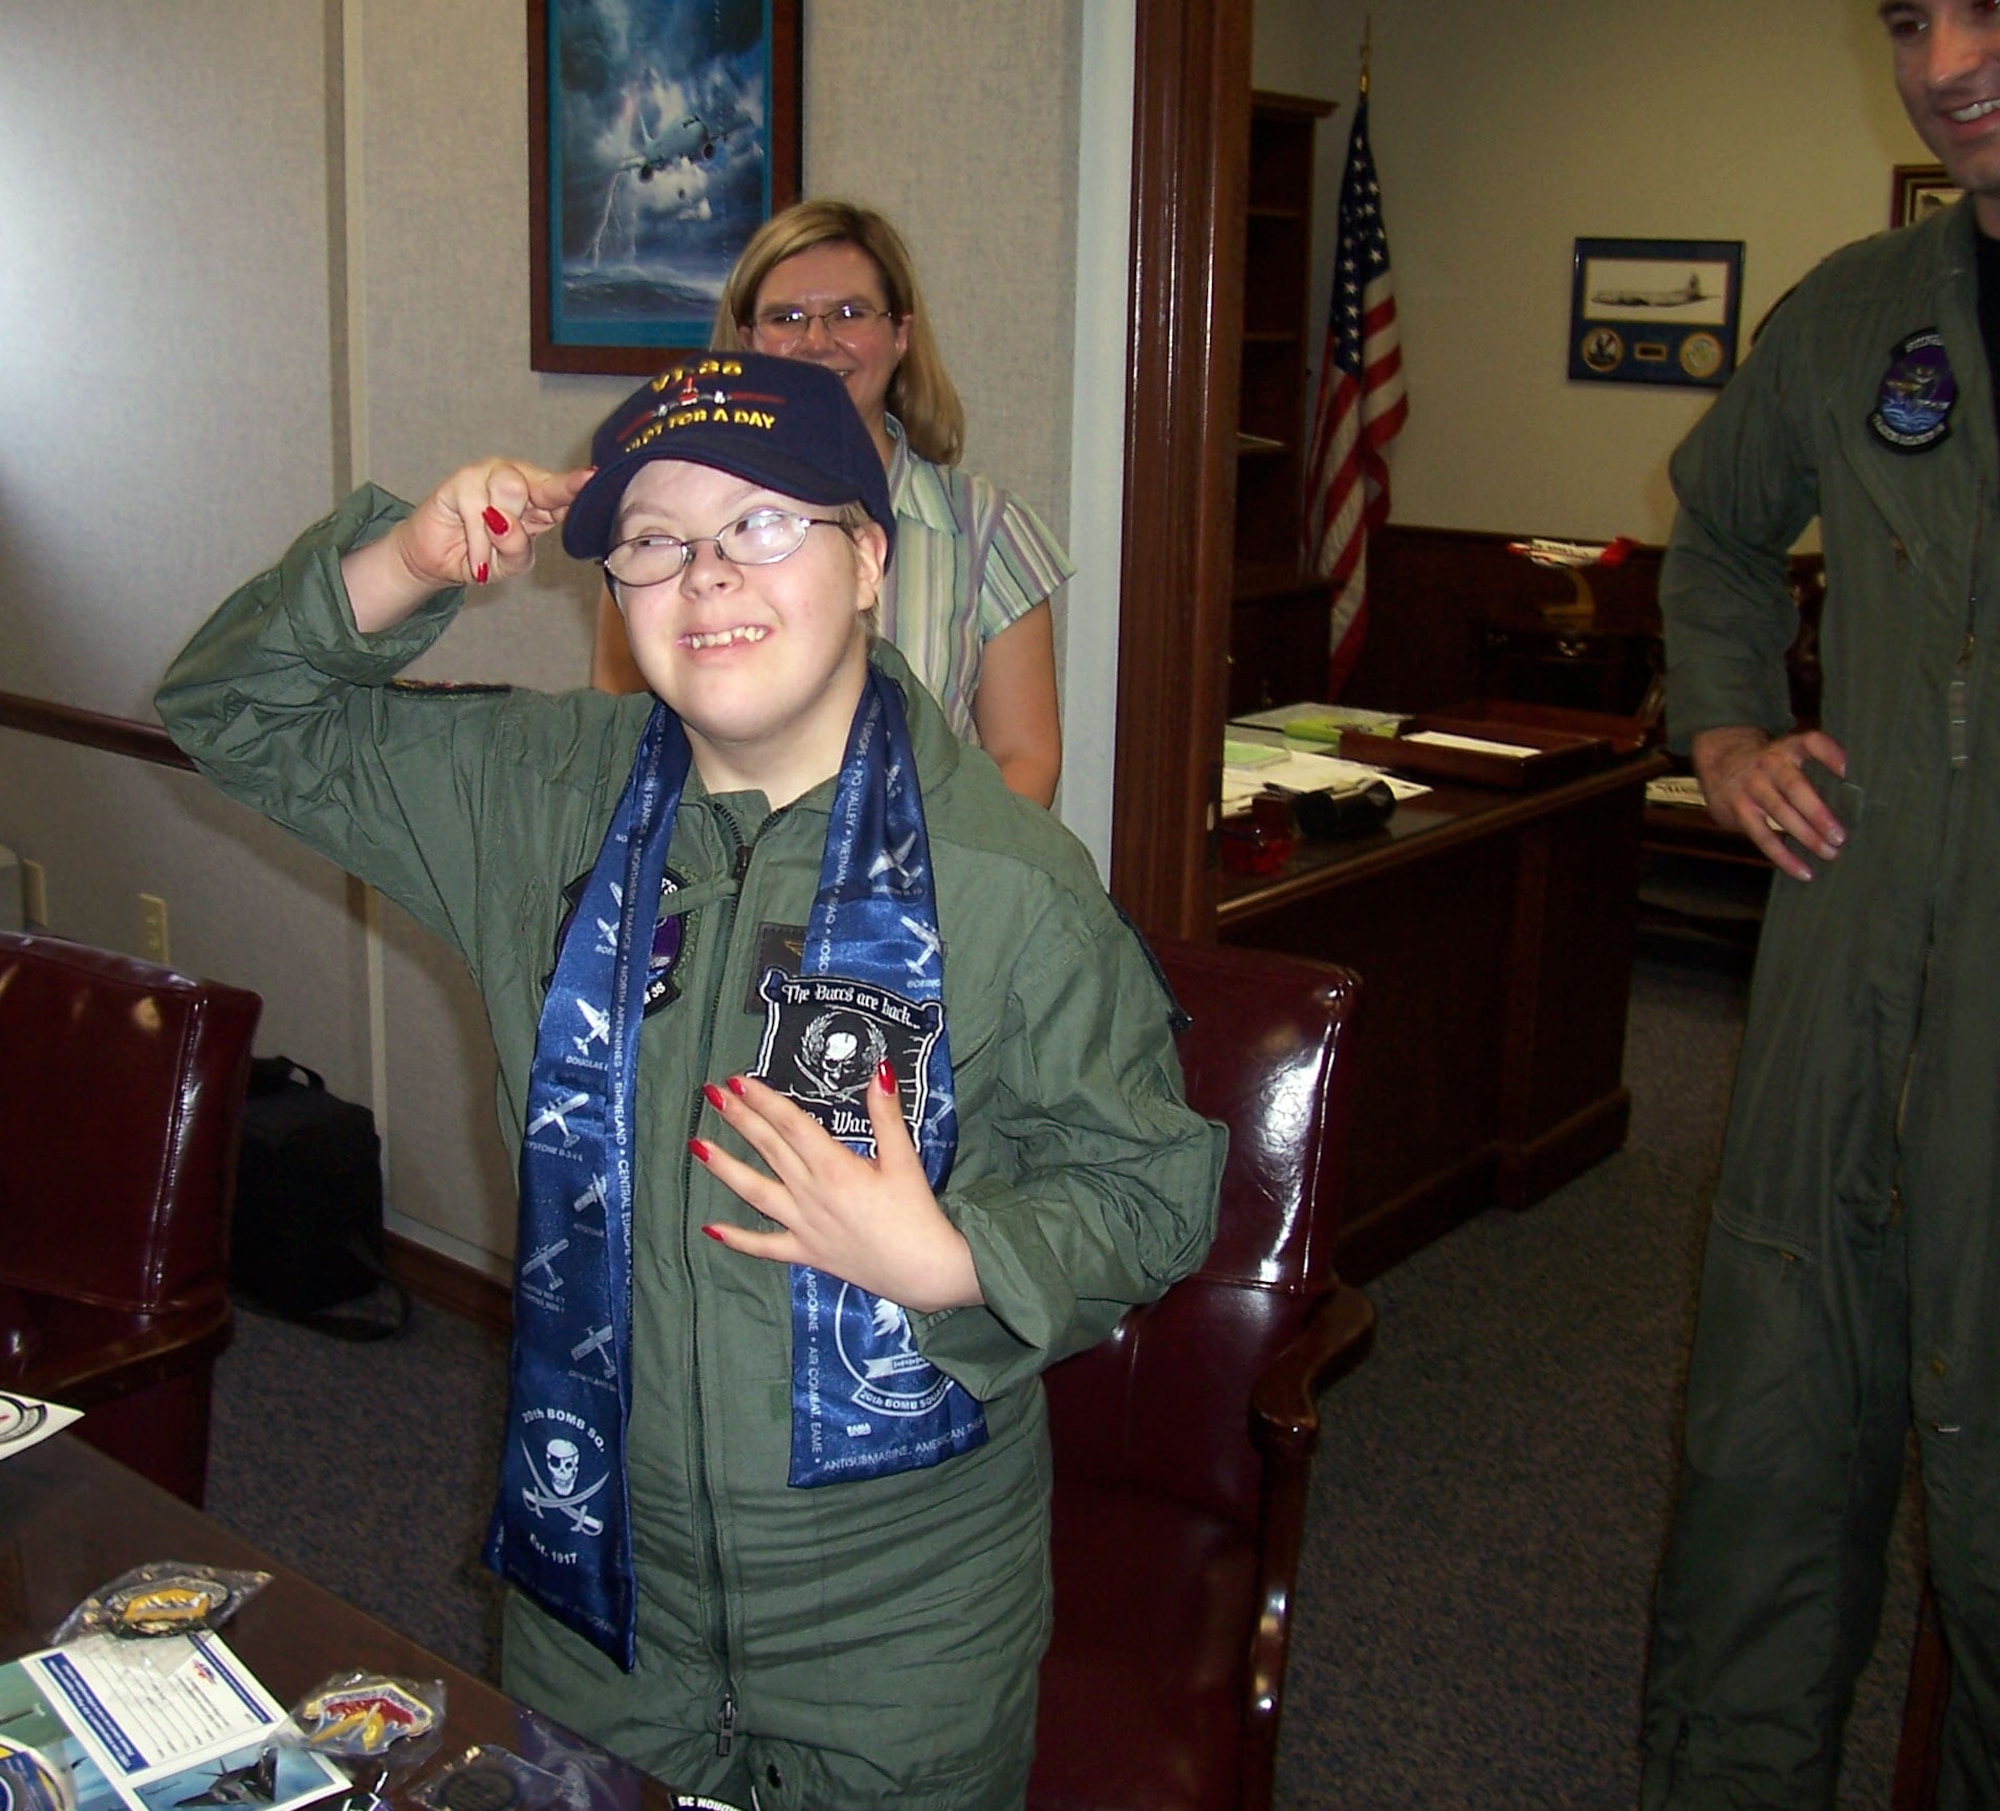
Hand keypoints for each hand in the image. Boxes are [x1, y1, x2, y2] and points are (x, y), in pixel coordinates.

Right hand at [393, 460, 592, 593]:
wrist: (439, 560)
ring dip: (497, 529)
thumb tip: (505, 523)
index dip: (576, 484)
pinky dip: (477, 541)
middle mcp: (519, 480)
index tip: (591, 477)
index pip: (563, 491)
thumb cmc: (484, 556)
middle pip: (540, 485)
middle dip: (526, 517)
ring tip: (487, 546)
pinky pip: (476, 507)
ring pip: (509, 488)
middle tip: (505, 539)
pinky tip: (475, 555)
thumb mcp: (511, 563)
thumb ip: (518, 547)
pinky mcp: (462, 480)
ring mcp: (490, 475)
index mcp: (540, 499)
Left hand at [692, 1066, 982, 1314]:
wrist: (924, 1270)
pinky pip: (764, 1246)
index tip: (740, 1080)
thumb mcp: (904, 1158)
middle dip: (739, 1118)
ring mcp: (803, 1225)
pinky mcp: (805, 1252)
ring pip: (755, 1192)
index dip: (764, 1100)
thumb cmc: (916, 1213)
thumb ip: (886, 1115)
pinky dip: (737, 1239)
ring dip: (725, 1168)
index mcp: (834, 1167)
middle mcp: (810, 1193)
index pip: (790, 1124)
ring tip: (697, 1147)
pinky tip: (709, 1229)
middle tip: (713, 1094)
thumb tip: (879, 1070)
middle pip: (768, 1148)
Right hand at [1692, 724, 1849, 882]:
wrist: (1720, 759)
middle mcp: (1768, 764)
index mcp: (1787, 748)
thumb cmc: (1769, 763)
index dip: (1828, 754)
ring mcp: (1751, 787)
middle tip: (1840, 836)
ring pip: (1780, 814)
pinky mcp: (1739, 810)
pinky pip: (1762, 837)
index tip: (1847, 771)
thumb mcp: (1788, 751)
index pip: (1809, 742)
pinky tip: (1803, 871)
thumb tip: (1856, 799)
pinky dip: (1783, 856)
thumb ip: (1816, 766)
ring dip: (1806, 836)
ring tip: (1829, 853)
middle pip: (1794, 788)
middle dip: (1818, 813)